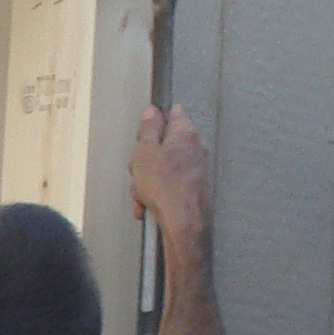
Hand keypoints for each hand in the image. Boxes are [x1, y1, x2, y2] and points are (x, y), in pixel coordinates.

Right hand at [132, 106, 209, 238]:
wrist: (183, 223)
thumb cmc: (163, 186)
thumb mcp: (145, 151)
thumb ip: (149, 128)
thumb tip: (152, 111)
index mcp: (185, 132)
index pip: (173, 112)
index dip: (154, 122)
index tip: (143, 136)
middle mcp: (195, 147)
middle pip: (165, 143)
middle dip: (146, 157)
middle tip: (137, 170)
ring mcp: (196, 169)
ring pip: (164, 167)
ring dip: (147, 180)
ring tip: (141, 195)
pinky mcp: (194, 188)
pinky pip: (170, 185)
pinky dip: (157, 194)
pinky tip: (147, 207)